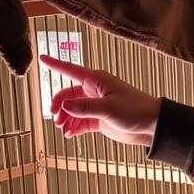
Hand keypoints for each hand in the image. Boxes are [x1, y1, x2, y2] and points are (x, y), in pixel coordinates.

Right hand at [40, 53, 161, 146]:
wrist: (152, 126)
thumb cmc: (135, 110)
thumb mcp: (109, 108)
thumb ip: (85, 107)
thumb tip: (65, 106)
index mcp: (96, 80)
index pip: (70, 70)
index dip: (55, 64)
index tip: (41, 58)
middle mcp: (94, 91)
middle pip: (67, 95)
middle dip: (59, 105)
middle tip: (56, 119)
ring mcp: (95, 105)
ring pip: (72, 110)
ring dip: (65, 118)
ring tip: (63, 129)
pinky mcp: (99, 119)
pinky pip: (80, 122)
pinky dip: (73, 127)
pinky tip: (69, 135)